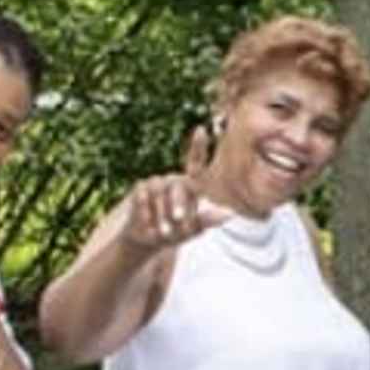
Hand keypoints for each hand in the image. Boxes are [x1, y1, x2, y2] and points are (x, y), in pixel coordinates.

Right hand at [122, 125, 234, 257]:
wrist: (147, 239)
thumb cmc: (175, 232)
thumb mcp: (192, 230)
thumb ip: (207, 220)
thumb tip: (229, 214)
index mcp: (190, 186)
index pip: (195, 163)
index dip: (198, 146)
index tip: (201, 130)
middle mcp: (173, 180)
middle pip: (178, 186)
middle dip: (179, 204)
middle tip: (180, 220)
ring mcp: (156, 182)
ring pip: (160, 193)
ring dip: (162, 214)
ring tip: (164, 231)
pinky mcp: (140, 188)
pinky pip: (143, 197)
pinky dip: (147, 212)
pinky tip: (147, 222)